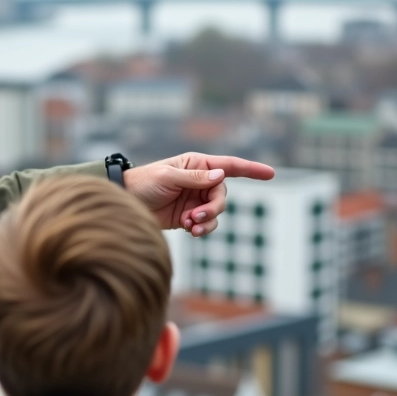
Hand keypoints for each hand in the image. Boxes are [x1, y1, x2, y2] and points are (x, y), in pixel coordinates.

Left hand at [123, 152, 274, 236]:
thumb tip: (220, 175)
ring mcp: (195, 199)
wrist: (126, 202)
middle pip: (222, 194)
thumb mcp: (167, 177)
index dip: (251, 169)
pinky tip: (189, 231)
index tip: (270, 173)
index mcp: (196, 164)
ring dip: (208, 221)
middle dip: (214, 208)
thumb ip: (194, 178)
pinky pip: (206, 224)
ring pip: (216, 211)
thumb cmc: (143, 183)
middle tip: (197, 217)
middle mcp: (200, 180)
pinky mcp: (189, 216)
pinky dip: (202, 229)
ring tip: (191, 226)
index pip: (229, 166)